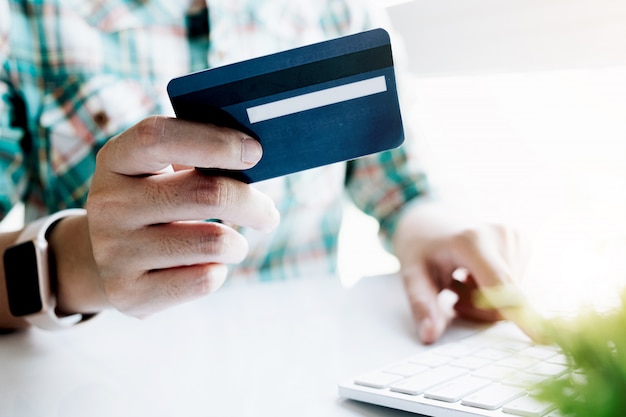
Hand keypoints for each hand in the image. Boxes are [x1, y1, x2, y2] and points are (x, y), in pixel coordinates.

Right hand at [55, 116, 278, 318]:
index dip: (214, 141)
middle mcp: (107, 204)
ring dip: (237, 244)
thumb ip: (200, 154)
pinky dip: (219, 271)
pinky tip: (207, 266)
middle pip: (205, 194)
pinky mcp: (128, 293)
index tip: (255, 152)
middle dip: (251, 204)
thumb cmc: (158, 202)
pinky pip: (204, 280)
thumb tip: (254, 154)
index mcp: (116, 160)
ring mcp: (113, 251)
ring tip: (233, 244)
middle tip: (266, 214)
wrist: (111, 260)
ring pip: (213, 243)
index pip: (158, 138)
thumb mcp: (162, 169)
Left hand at [392, 203, 540, 343]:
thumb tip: (429, 336)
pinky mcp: (523, 243)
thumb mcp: (411, 275)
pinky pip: (515, 287)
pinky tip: (474, 274)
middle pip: (504, 300)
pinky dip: (494, 290)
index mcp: (471, 241)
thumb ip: (422, 305)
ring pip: (511, 298)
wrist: (430, 220)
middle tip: (451, 291)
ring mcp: (516, 237)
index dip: (520, 314)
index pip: (500, 286)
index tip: (543, 338)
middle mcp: (501, 235)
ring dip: (483, 300)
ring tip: (460, 279)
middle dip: (477, 309)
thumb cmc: (420, 247)